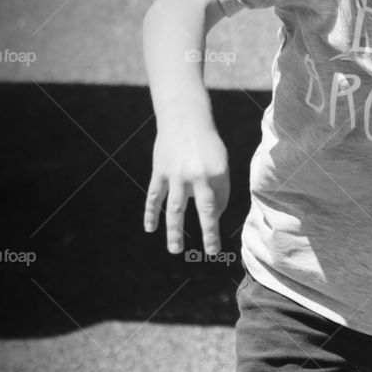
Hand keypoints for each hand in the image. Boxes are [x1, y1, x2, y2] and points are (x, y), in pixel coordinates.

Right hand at [144, 120, 228, 255]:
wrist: (184, 119)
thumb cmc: (207, 144)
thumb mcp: (221, 163)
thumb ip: (219, 189)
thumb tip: (213, 215)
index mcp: (215, 172)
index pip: (218, 204)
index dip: (216, 221)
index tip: (214, 238)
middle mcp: (196, 175)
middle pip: (202, 210)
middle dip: (208, 233)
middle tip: (210, 252)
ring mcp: (175, 175)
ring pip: (174, 209)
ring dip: (174, 231)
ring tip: (175, 250)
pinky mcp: (159, 172)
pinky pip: (155, 197)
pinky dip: (151, 213)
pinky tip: (150, 228)